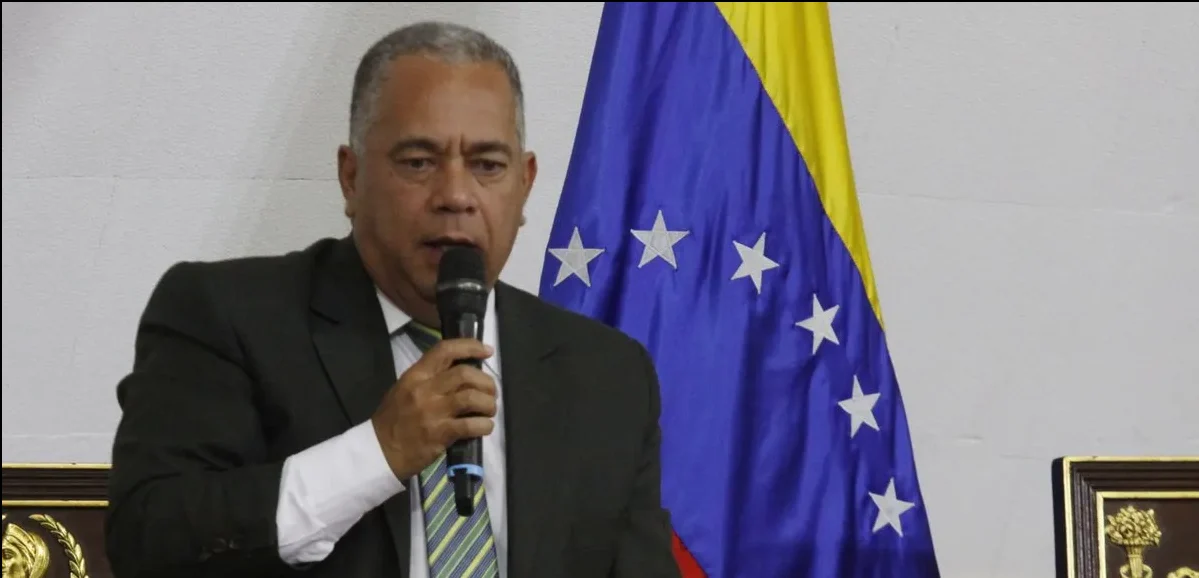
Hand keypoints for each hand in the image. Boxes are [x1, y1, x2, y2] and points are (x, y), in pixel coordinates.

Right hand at [370, 338, 496, 480]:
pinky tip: (485, 427)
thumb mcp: (404, 389)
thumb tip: (462, 372)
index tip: (487, 351)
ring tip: (489, 410)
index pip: (445, 350)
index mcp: (416, 375)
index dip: (470, 347)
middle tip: (491, 391)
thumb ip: (429, 378)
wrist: (380, 451)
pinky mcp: (440, 434)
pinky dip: (485, 425)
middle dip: (486, 381)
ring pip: (472, 397)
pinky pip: (471, 425)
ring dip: (488, 403)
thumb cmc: (394, 420)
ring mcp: (433, 412)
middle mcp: (425, 390)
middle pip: (465, 374)